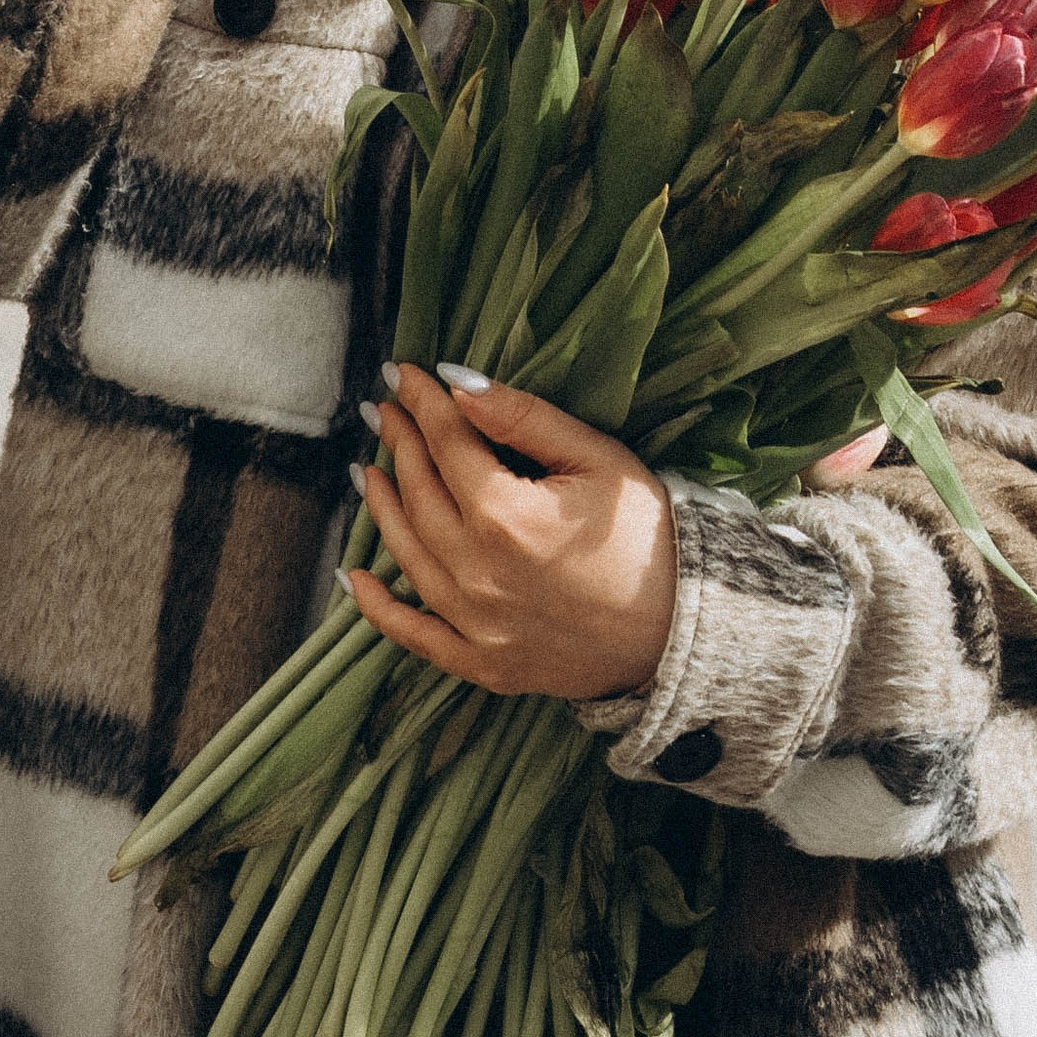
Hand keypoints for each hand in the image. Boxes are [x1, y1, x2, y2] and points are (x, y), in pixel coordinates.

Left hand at [346, 366, 677, 702]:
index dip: (421, 402)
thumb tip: (458, 382)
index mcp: (506, 517)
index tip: (400, 372)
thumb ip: (523, 418)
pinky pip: (414, 636)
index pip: (447, 443)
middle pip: (420, 493)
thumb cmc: (648, 533)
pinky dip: (377, 608)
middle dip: (400, 443)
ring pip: (407, 554)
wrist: (685, 628)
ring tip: (368, 468)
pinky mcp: (483, 664)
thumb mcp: (597, 457)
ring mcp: (476, 624)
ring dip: (381, 507)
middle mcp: (478, 573)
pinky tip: (351, 578)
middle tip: (384, 411)